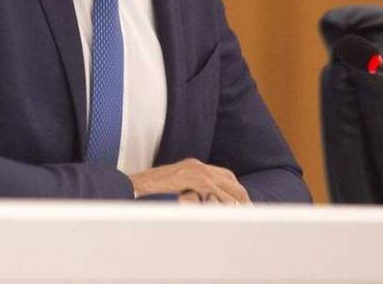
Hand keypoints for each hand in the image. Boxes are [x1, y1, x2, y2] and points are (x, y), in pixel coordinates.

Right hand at [129, 158, 250, 203]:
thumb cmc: (149, 191)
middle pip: (230, 179)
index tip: (243, 204)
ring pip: (227, 186)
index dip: (235, 190)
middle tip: (250, 212)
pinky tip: (230, 214)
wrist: (132, 187)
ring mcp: (195, 172)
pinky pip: (216, 193)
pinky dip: (225, 203)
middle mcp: (197, 166)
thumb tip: (201, 202)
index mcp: (193, 166)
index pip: (224, 175)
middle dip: (241, 197)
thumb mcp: (172, 187)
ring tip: (244, 216)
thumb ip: (188, 190)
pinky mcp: (193, 180)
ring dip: (237, 202)